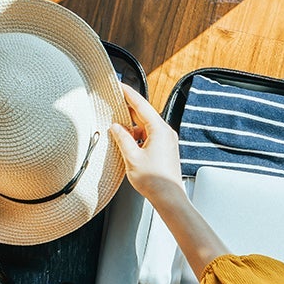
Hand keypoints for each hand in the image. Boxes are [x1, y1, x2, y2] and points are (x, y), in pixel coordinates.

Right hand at [110, 83, 184, 206]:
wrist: (169, 198)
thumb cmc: (154, 180)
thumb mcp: (132, 157)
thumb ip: (122, 139)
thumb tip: (115, 127)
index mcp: (159, 130)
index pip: (141, 105)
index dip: (128, 94)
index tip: (119, 85)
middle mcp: (166, 132)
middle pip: (144, 115)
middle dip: (128, 110)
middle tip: (113, 104)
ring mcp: (167, 141)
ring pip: (146, 127)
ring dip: (131, 128)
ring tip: (117, 131)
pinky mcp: (165, 149)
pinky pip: (149, 137)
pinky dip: (138, 137)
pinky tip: (127, 143)